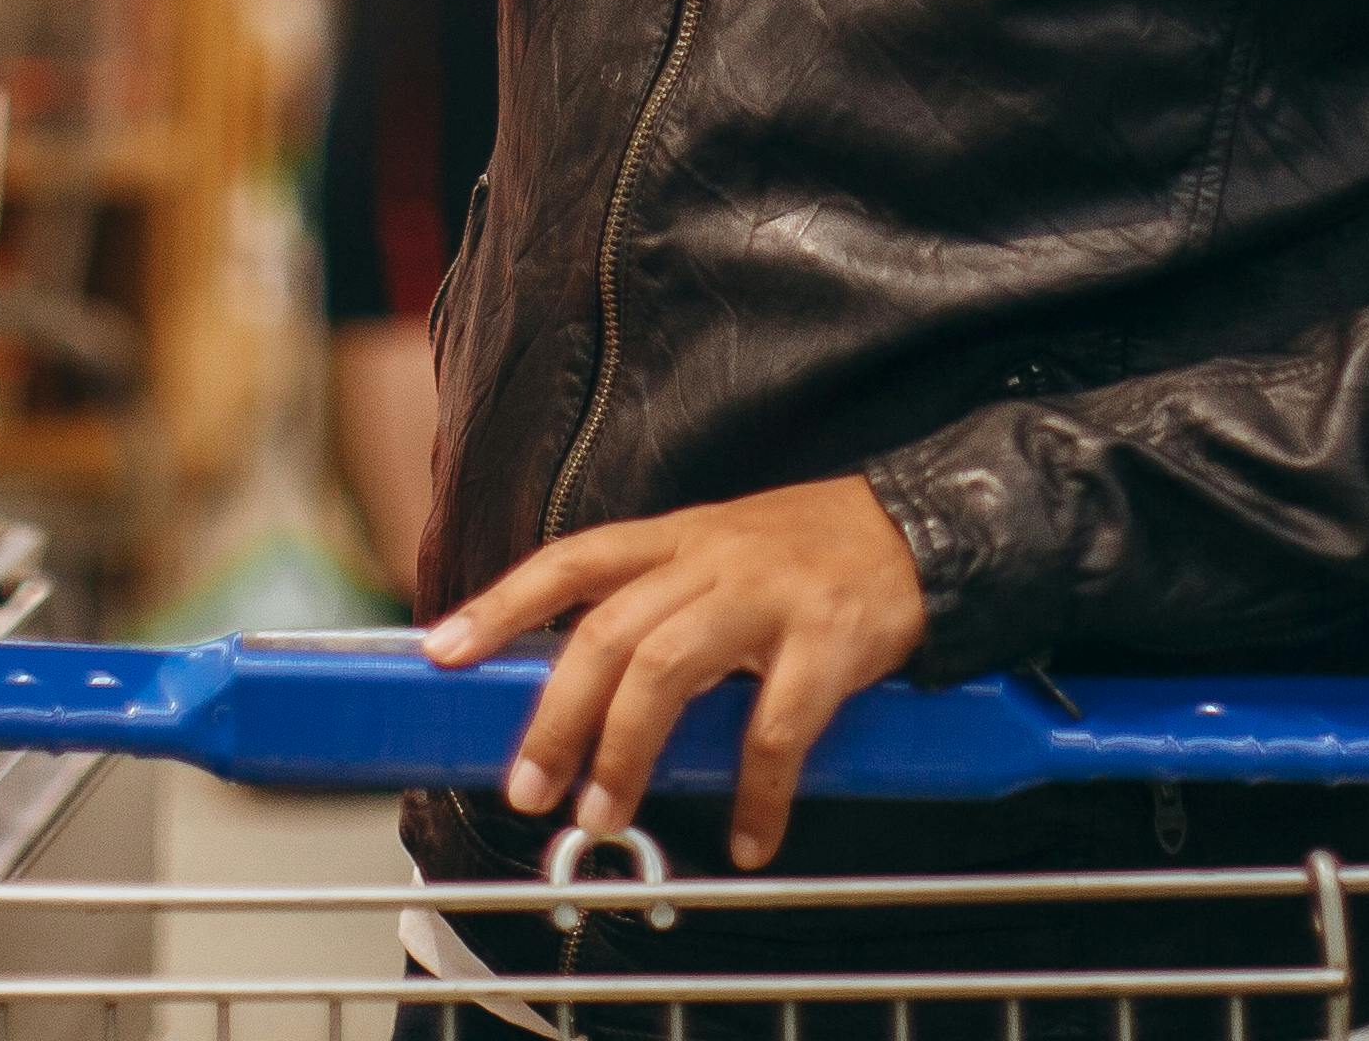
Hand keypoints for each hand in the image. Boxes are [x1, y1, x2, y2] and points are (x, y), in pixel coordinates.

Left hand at [424, 479, 925, 868]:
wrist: (924, 530)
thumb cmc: (812, 554)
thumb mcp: (724, 550)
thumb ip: (662, 602)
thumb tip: (587, 691)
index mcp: (679, 537)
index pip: (572, 559)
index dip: (503, 603)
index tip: (443, 650)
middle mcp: (712, 559)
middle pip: (608, 631)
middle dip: (557, 715)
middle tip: (528, 787)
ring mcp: (769, 596)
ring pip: (670, 669)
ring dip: (627, 752)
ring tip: (604, 817)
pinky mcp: (828, 640)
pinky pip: (777, 729)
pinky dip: (757, 794)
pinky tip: (749, 839)